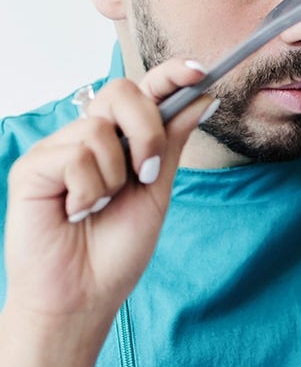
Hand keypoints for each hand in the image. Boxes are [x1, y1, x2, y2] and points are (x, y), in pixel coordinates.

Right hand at [3, 59, 215, 342]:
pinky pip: (73, 157)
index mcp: (120, 143)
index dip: (170, 76)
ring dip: (114, 178)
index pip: (142, 92)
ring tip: (99, 209)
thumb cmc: (116, 250)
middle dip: (147, 130)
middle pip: (121, 92)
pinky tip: (76, 214)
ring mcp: (57, 150)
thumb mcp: (156, 192)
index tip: (201, 72)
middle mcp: (87, 139)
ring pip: (99, 130)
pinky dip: (88, 192)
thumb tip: (203, 98)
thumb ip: (171, 144)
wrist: (84, 295)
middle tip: (147, 174)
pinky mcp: (32, 167)